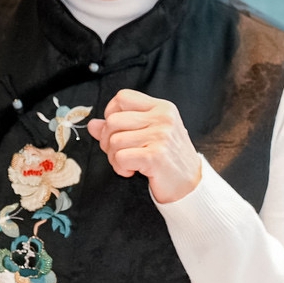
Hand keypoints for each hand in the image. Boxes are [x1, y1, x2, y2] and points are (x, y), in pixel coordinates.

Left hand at [87, 88, 201, 203]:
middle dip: (107, 140)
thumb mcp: (148, 135)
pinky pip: (120, 157)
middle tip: (118, 153)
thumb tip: (93, 124)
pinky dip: (120, 168)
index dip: (110, 112)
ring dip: (114, 157)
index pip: (123, 97)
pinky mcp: (155, 156)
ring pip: (114, 141)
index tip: (115, 129)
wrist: (190, 184)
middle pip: (113, 120)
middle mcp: (162, 118)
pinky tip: (132, 171)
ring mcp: (160, 136)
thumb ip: (121, 126)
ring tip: (128, 164)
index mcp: (161, 108)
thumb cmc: (168, 158)